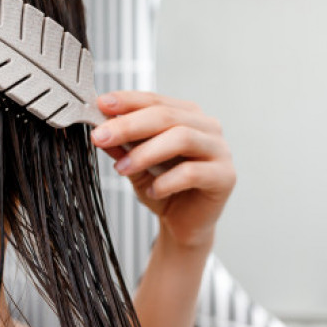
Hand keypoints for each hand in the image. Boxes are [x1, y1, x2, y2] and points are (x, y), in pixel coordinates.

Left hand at [90, 91, 235, 248]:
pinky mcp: (225, 176)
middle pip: (167, 116)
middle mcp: (207, 127)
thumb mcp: (135, 165)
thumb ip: (122, 146)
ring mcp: (220, 150)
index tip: (101, 104)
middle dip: (130, 125)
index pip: (156, 100)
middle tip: (101, 136)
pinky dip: (167, 181)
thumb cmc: (163, 189)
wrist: (184, 225)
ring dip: (146, 152)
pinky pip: (193, 172)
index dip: (128, 100)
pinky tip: (152, 191)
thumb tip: (102, 129)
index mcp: (187, 115)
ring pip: (182, 138)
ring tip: (121, 168)